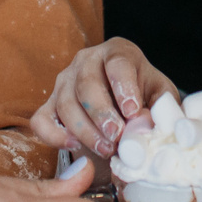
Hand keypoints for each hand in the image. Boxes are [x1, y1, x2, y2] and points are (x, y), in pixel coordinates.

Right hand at [29, 38, 178, 156]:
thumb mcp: (160, 95)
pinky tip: (74, 146)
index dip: (124, 87)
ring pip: (66, 103)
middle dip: (102, 114)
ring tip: (106, 149)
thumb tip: (146, 124)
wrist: (124, 102)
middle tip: (117, 136)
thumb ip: (159, 107)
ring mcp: (65, 81)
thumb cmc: (144, 95)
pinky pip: (41, 120)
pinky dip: (53, 136)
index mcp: (118, 52)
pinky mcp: (49, 104)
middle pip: (87, 84)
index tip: (132, 111)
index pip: (117, 63)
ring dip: (85, 130)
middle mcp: (86, 60)